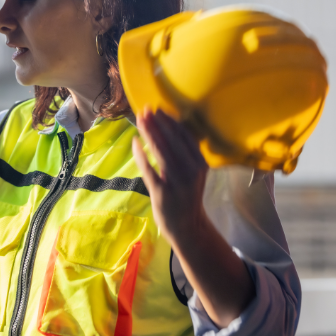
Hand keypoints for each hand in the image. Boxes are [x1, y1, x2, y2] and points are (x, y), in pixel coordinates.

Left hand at [132, 107, 208, 243]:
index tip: (158, 109)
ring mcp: (176, 182)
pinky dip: (140, 153)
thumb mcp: (195, 172)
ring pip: (160, 151)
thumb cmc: (188, 195)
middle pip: (171, 140)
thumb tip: (170, 127)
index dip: (170, 121)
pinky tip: (135, 141)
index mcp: (200, 163)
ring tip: (140, 119)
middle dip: (157, 123)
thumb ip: (187, 153)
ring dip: (148, 132)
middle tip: (145, 110)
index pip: (184, 136)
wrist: (188, 226)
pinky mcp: (161, 192)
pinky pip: (148, 168)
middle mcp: (190, 171)